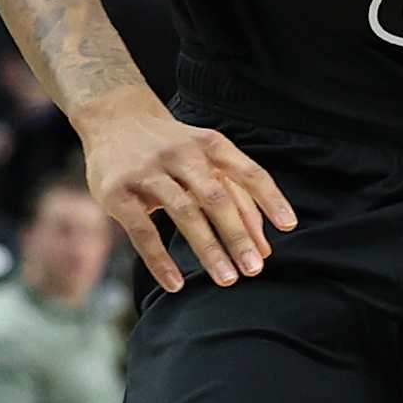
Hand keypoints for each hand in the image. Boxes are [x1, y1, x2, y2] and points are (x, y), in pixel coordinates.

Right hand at [80, 91, 295, 293]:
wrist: (114, 118)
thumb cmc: (173, 149)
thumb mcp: (206, 159)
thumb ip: (238, 197)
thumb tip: (264, 248)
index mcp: (210, 144)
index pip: (247, 171)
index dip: (269, 198)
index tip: (288, 226)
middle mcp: (181, 154)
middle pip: (216, 196)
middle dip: (237, 234)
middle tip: (254, 269)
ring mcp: (148, 171)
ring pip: (184, 212)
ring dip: (208, 248)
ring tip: (227, 279)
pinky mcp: (118, 192)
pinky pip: (142, 231)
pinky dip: (160, 260)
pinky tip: (176, 284)